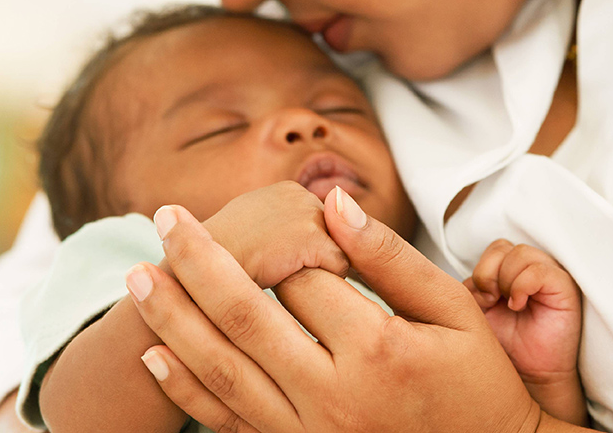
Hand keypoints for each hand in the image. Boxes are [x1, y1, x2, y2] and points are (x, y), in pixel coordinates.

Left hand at [126, 186, 581, 432]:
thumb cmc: (475, 383)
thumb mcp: (453, 312)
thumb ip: (390, 258)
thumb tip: (334, 203)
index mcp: (376, 349)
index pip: (303, 279)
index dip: (281, 242)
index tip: (267, 217)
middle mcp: (332, 394)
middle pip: (244, 316)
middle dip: (197, 262)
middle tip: (163, 219)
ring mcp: (308, 431)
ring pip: (221, 368)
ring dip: (174, 319)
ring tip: (137, 276)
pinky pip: (226, 421)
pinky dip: (185, 388)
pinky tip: (155, 354)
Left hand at [463, 240, 585, 425]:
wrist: (526, 378)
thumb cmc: (503, 347)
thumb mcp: (474, 312)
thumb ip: (468, 289)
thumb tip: (458, 276)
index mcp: (510, 272)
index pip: (492, 249)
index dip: (481, 271)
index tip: (481, 300)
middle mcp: (530, 270)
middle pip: (502, 246)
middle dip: (488, 274)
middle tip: (491, 301)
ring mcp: (549, 277)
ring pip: (520, 253)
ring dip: (506, 280)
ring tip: (508, 305)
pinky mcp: (564, 289)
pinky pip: (540, 270)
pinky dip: (522, 286)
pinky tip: (518, 306)